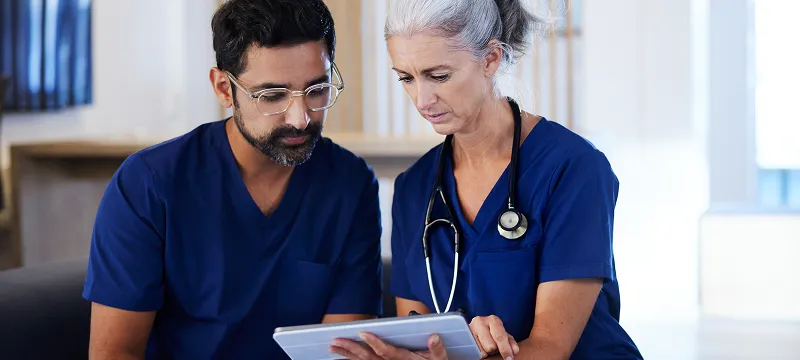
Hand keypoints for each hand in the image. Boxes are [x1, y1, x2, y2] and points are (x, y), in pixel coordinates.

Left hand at [330, 332, 447, 359]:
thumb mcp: (440, 359)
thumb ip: (437, 349)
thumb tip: (434, 337)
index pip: (386, 352)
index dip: (374, 342)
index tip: (363, 333)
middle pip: (368, 358)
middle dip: (351, 349)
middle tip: (336, 341)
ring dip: (347, 356)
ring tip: (333, 348)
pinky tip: (341, 357)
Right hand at [470, 315, 519, 358]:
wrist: (477, 328)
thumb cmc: (493, 333)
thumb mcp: (503, 336)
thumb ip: (510, 342)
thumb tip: (514, 351)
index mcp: (493, 320)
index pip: (500, 337)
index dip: (505, 349)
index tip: (509, 358)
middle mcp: (480, 321)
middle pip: (490, 346)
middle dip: (494, 350)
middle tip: (493, 348)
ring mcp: (470, 328)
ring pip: (482, 350)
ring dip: (486, 351)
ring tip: (485, 346)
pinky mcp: (463, 336)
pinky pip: (474, 351)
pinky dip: (478, 352)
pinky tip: (479, 346)